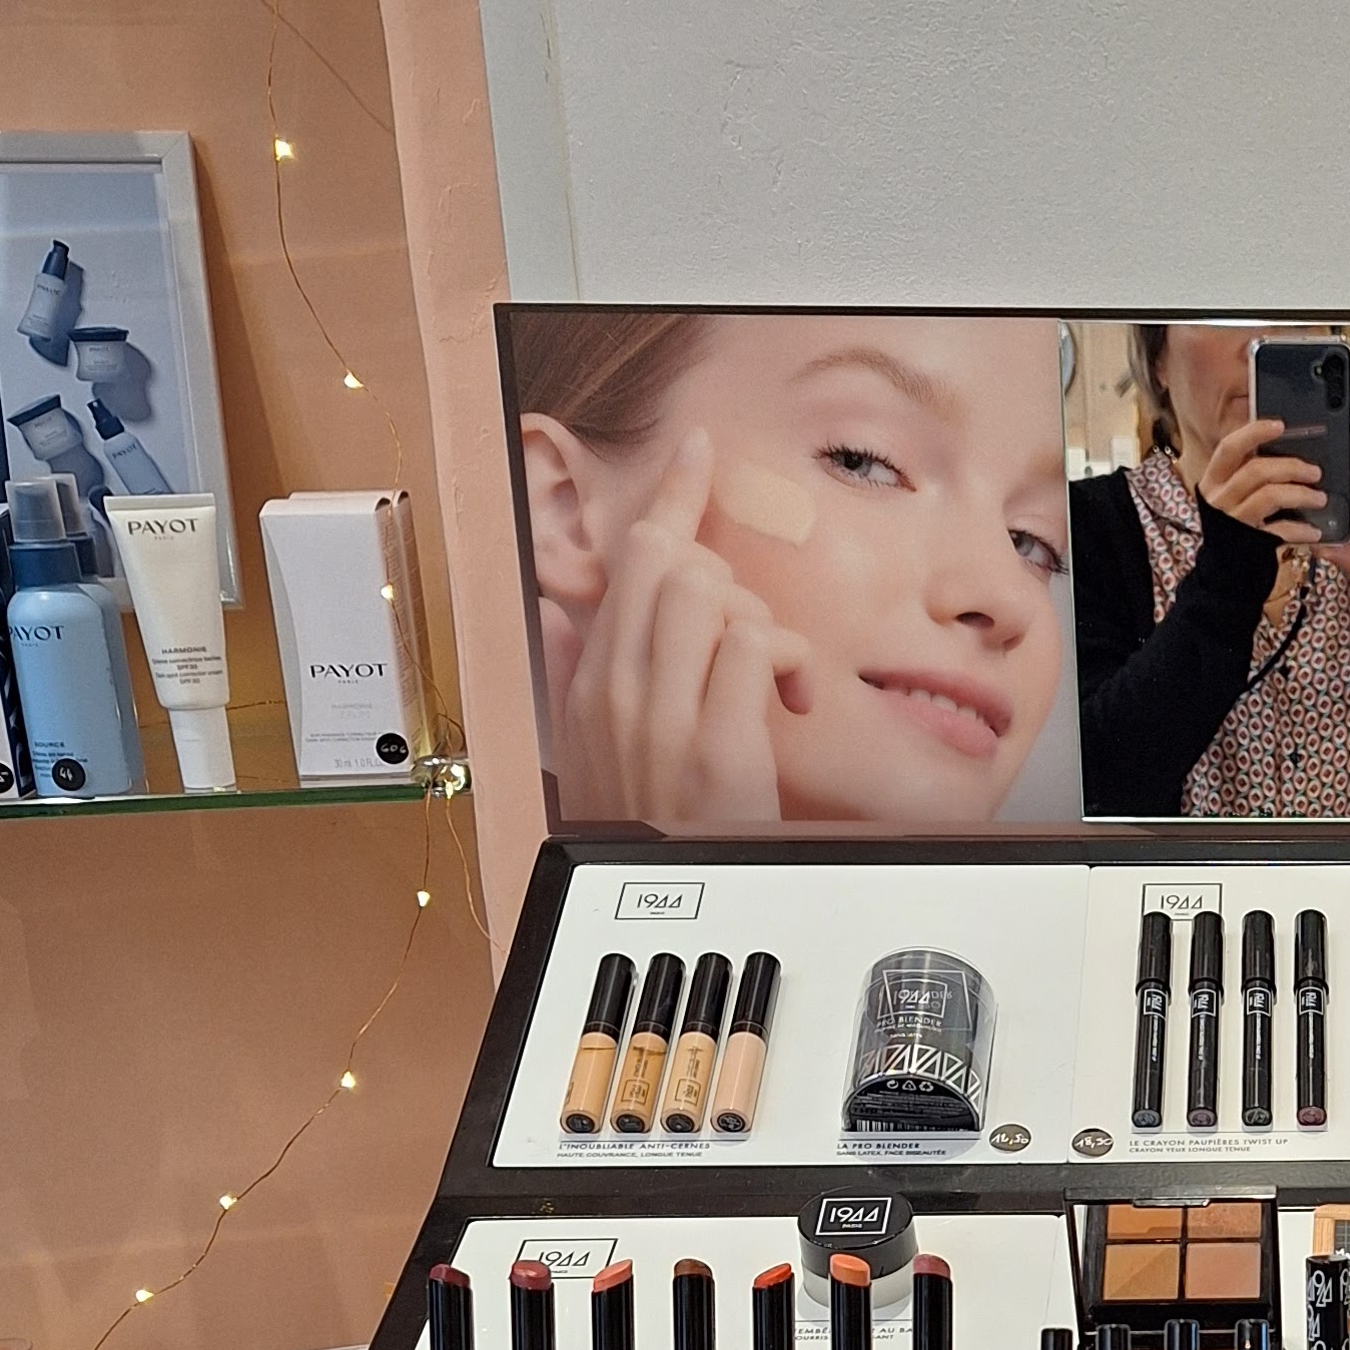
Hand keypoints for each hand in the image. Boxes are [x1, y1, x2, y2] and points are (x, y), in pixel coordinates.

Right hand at [543, 426, 809, 833]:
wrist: (674, 901)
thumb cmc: (654, 825)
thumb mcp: (597, 751)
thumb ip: (577, 673)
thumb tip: (557, 607)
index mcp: (592, 683)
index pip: (630, 559)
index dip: (671, 493)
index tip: (700, 448)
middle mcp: (616, 689)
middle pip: (668, 557)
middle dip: (726, 577)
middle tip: (749, 639)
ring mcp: (662, 716)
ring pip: (708, 588)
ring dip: (757, 621)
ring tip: (770, 680)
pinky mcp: (714, 745)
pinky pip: (751, 645)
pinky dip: (786, 662)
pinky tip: (791, 705)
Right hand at [1198, 413, 1331, 536]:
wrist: (1224, 574)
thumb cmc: (1235, 526)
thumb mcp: (1231, 495)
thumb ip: (1247, 473)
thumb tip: (1281, 446)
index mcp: (1214, 481)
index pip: (1229, 448)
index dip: (1253, 432)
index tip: (1280, 425)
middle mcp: (1220, 499)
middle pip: (1256, 470)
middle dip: (1291, 467)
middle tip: (1315, 471)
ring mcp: (1235, 522)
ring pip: (1271, 496)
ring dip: (1302, 494)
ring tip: (1321, 499)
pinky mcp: (1251, 544)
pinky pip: (1281, 530)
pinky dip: (1301, 530)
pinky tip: (1315, 531)